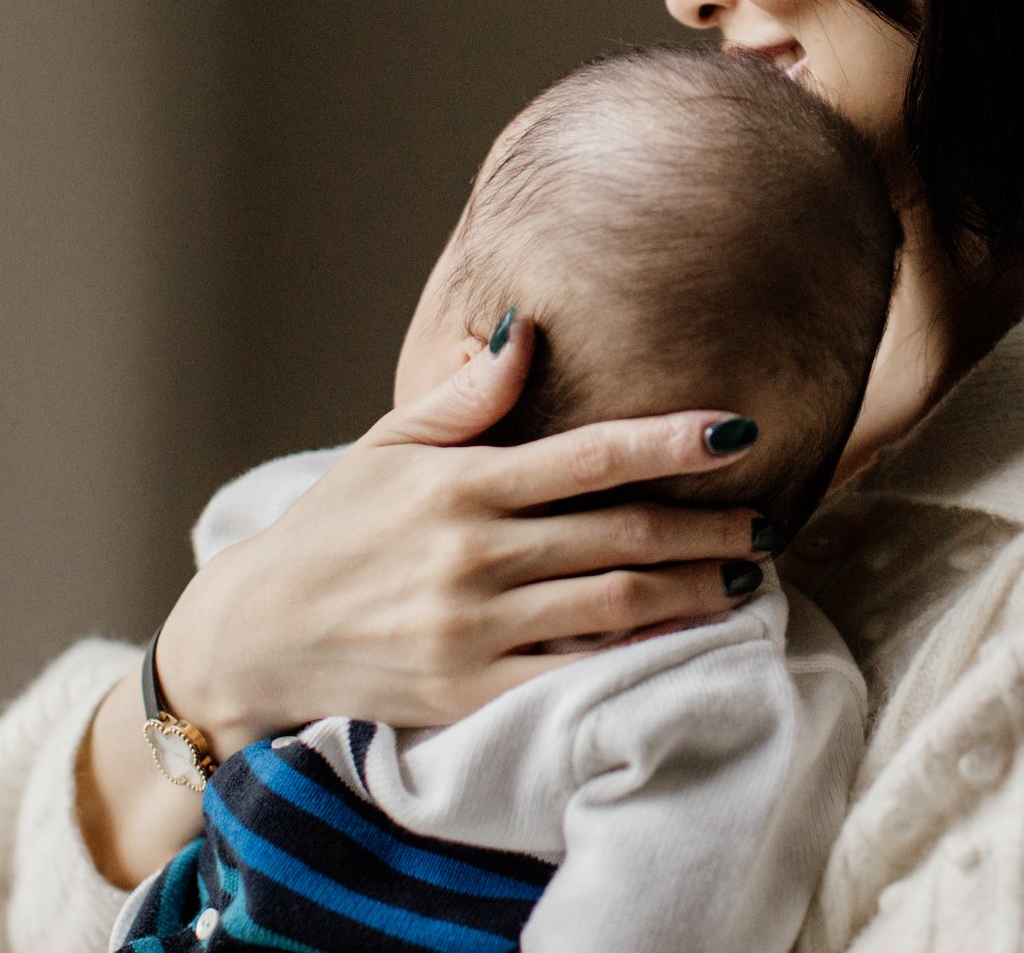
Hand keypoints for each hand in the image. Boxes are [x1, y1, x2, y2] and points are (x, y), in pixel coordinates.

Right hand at [154, 312, 768, 752]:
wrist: (256, 635)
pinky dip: (638, 655)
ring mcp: (473, 628)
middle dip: (708, 524)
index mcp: (460, 483)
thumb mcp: (388, 445)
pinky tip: (686, 640)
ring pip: (614, 604)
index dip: (670, 441)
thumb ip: (465, 395)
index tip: (740, 429)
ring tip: (748, 575)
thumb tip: (528, 330)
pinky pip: (575, 672)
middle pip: (621, 533)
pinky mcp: (468, 693)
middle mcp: (472, 554)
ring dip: (693, 589)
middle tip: (768, 518)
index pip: (589, 455)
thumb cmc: (333, 528)